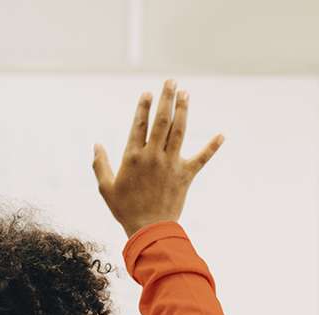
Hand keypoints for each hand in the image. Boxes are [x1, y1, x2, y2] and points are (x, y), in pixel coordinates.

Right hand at [93, 79, 223, 237]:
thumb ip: (100, 165)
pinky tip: (222, 135)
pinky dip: (212, 147)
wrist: (148, 229)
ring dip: (184, 110)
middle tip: (171, 82)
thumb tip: (96, 145)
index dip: (143, 107)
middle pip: (162, 121)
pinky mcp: (186, 174)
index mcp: (133, 157)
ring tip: (186, 94)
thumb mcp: (106, 189)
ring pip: (180, 130)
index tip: (147, 93)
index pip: (139, 125)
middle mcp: (153, 156)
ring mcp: (171, 163)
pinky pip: (202, 157)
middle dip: (167, 99)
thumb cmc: (124, 209)